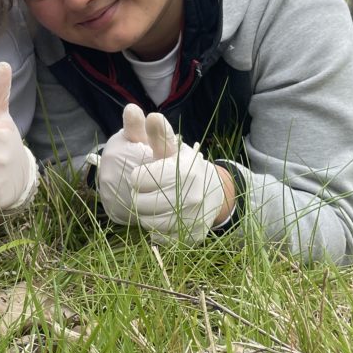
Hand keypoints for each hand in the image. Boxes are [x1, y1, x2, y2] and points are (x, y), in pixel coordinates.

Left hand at [97, 104, 224, 242]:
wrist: (215, 194)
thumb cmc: (184, 168)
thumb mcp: (172, 149)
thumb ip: (158, 134)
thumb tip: (147, 114)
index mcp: (183, 171)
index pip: (137, 179)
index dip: (137, 176)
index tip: (143, 174)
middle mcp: (191, 197)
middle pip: (139, 203)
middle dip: (137, 196)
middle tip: (146, 191)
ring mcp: (192, 220)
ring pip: (147, 223)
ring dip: (145, 214)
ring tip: (153, 203)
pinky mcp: (190, 238)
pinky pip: (159, 238)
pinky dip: (155, 230)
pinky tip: (162, 217)